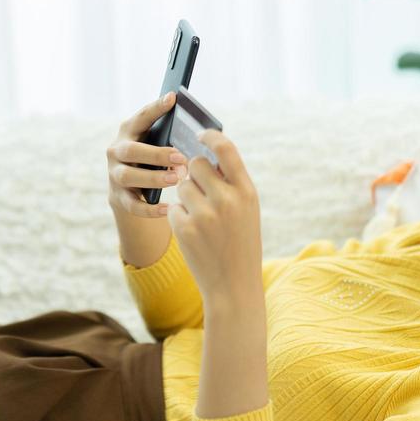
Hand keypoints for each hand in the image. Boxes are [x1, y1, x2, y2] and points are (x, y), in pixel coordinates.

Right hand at [106, 91, 189, 218]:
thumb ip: (170, 138)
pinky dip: (150, 209)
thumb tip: (202, 132)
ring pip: (128, 176)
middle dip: (156, 153)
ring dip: (152, 177)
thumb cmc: (153, 161)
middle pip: (131, 150)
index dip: (155, 108)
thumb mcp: (157, 144)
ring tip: (175, 179)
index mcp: (128, 132)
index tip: (172, 98)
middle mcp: (116, 151)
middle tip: (180, 157)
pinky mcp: (118, 197)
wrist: (131, 191)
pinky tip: (168, 208)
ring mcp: (114, 175)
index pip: (141, 117)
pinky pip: (132, 205)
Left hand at [167, 129, 262, 306]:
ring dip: (186, 196)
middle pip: (196, 164)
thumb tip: (207, 155)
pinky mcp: (184, 229)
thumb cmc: (241, 243)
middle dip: (194, 172)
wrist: (234, 285)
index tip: (200, 135)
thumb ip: (231, 183)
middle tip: (200, 189)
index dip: (210, 136)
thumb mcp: (247, 210)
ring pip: (182, 185)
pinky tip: (193, 233)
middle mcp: (227, 200)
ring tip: (201, 217)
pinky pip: (173, 208)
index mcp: (246, 192)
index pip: (226, 149)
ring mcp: (204, 215)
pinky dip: (179, 217)